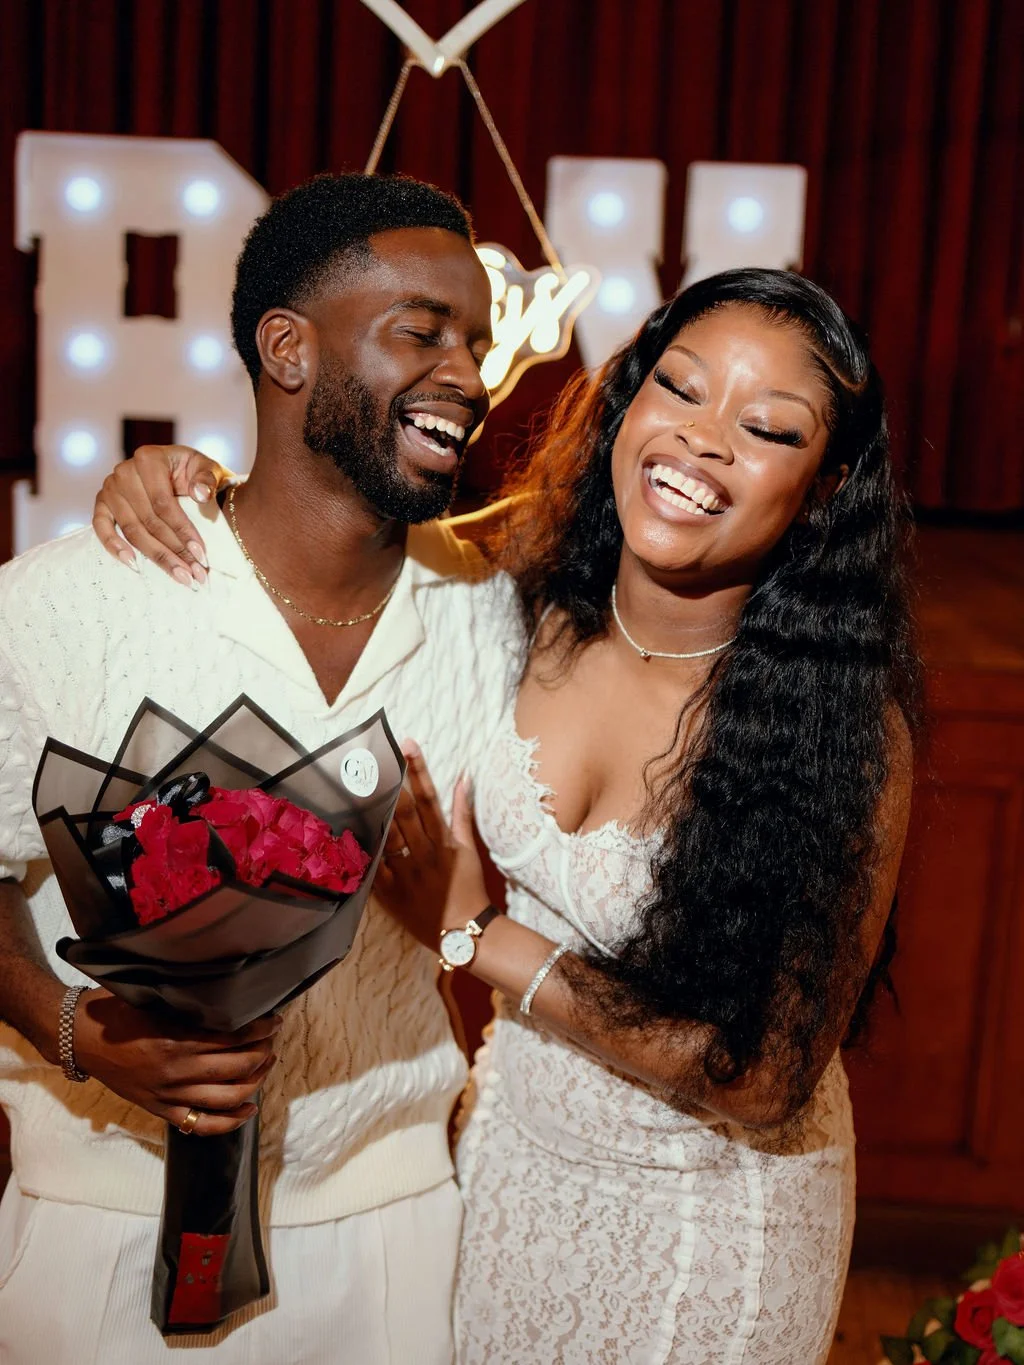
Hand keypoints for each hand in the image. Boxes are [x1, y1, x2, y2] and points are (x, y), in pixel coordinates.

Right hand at [74, 988, 280, 1136]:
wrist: (82, 1039)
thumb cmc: (118, 1011)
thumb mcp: (155, 999)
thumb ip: (189, 1005)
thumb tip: (229, 999)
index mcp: (176, 1040)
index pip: (232, 1037)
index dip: (260, 1029)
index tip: (275, 1021)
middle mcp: (176, 1071)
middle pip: (236, 1067)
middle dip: (262, 1053)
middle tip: (272, 1041)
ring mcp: (169, 1095)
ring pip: (226, 1097)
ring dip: (254, 1082)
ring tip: (265, 1065)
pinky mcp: (161, 1110)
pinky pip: (202, 1124)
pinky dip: (230, 1121)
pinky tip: (249, 1109)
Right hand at [92, 444, 231, 584]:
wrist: (179, 472)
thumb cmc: (195, 473)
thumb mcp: (208, 468)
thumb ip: (207, 479)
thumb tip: (200, 495)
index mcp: (149, 458)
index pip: (163, 502)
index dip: (182, 530)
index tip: (201, 554)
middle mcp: (124, 471)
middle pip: (148, 520)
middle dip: (174, 550)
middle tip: (194, 574)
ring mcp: (110, 487)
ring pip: (131, 529)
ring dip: (156, 556)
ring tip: (179, 575)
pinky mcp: (102, 503)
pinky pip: (101, 526)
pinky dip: (113, 546)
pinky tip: (133, 564)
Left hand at [374, 744, 488, 951]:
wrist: (463, 932)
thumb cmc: (468, 887)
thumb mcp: (469, 848)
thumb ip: (462, 812)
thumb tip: (464, 776)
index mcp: (444, 841)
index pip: (429, 798)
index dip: (418, 769)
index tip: (408, 743)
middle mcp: (425, 853)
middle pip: (405, 811)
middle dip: (391, 781)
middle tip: (374, 754)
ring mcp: (406, 873)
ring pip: (387, 834)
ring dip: (373, 808)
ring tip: (356, 783)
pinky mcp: (390, 893)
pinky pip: (373, 867)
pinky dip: (363, 848)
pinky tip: (349, 826)